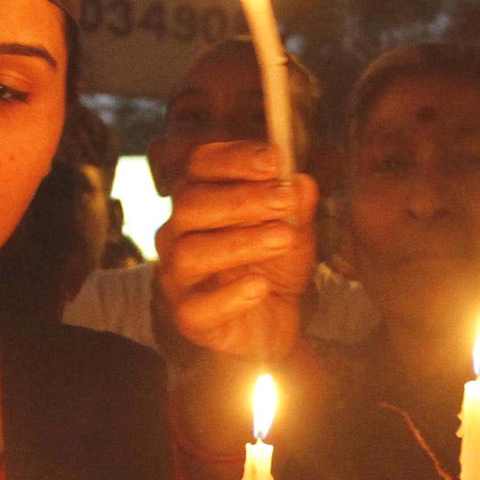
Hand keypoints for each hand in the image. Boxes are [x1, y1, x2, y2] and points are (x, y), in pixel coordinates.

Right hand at [154, 141, 317, 360]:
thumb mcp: (294, 230)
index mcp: (200, 199)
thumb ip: (296, 207)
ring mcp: (178, 276)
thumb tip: (301, 183)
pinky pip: (197, 307)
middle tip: (284, 200)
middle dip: (241, 199)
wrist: (274, 320)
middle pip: (191, 205)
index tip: (274, 160)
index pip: (201, 166)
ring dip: (241, 242)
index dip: (233, 159)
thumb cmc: (274, 265)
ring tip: (284, 238)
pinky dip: (230, 296)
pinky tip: (260, 287)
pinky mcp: (189, 317)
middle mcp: (178, 233)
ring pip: (190, 253)